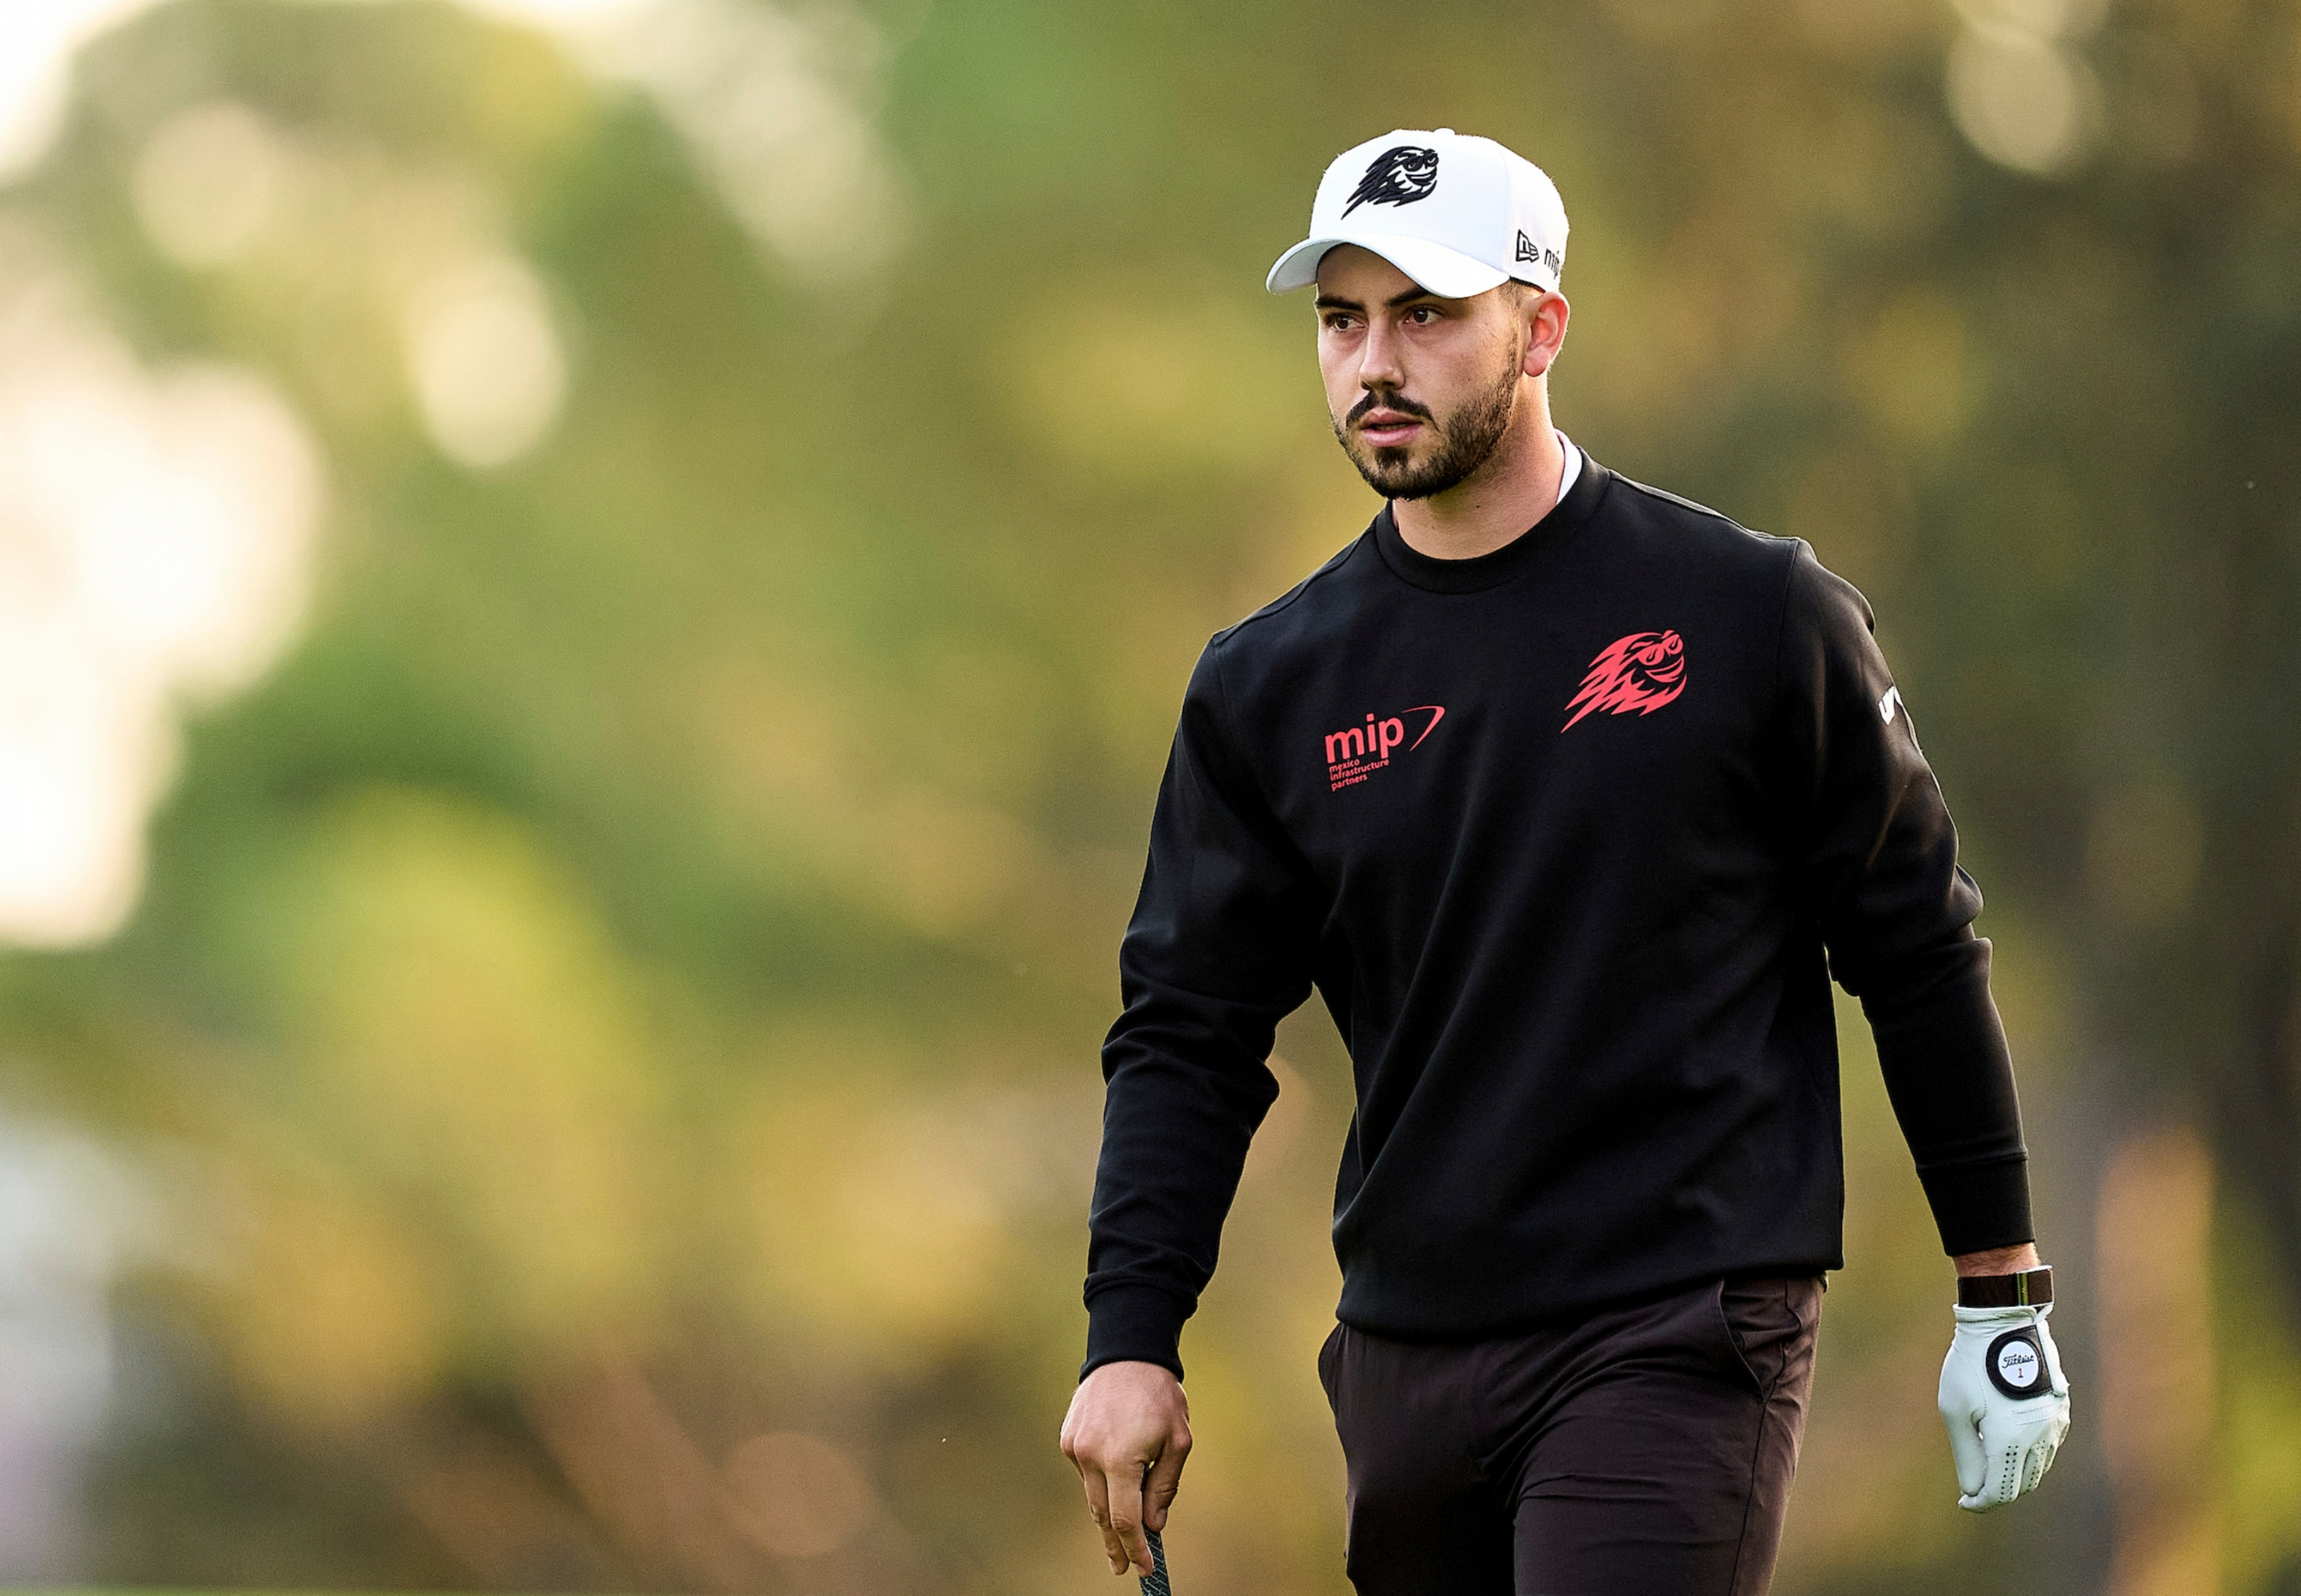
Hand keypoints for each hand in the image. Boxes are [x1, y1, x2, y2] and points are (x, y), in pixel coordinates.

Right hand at [1059, 1360, 1191, 1575]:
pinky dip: (1099, 1483)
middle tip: (1123, 1569)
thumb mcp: (1177, 1442)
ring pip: (1091, 1495)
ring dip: (1106, 1515)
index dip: (1135, 1548)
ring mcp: (1074, 1448)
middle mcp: (1090, 1456)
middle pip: (1102, 1515)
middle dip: (1115, 1544)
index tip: (1144, 1568)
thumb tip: (1153, 1524)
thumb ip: (1164, 1486)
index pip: (1125, 1519)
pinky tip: (1113, 1481)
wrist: (1127, 1355)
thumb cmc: (1159, 1397)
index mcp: (1120, 1459)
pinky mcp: (1068, 1439)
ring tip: (1119, 1539)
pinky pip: (1085, 1472)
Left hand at [1937, 1302, 2070, 1511]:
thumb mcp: (1956, 1410)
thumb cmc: (1971, 1365)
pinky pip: (2048, 1448)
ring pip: (2038, 1468)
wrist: (2003, 1324)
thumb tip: (1973, 1490)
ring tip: (1988, 1464)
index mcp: (2011, 1440)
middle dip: (1997, 1491)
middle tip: (1973, 1486)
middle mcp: (2039, 1437)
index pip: (2001, 1491)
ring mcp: (2055, 1424)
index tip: (1964, 1501)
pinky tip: (2009, 1444)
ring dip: (2015, 1474)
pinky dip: (2030, 1456)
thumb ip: (1966, 1454)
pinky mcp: (2061, 1411)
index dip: (1981, 1502)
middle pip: (2022, 1485)